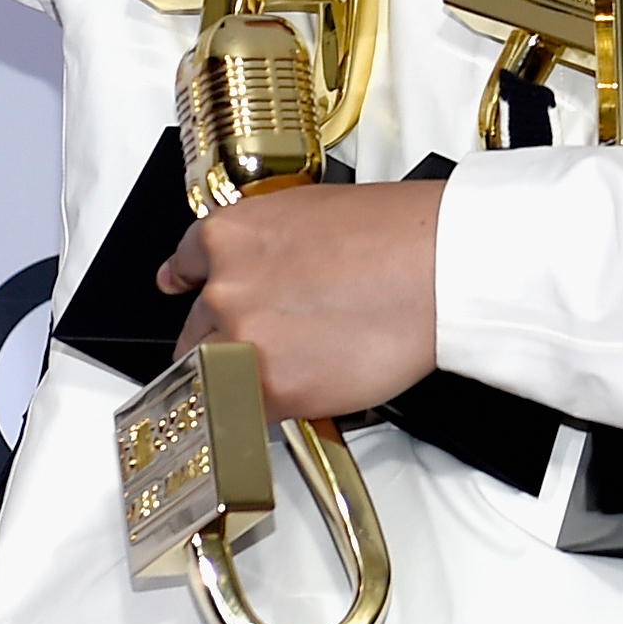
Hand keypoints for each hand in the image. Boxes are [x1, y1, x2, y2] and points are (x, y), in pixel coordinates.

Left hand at [159, 181, 444, 420]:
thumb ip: (268, 245)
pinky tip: (299, 390)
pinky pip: (246, 411)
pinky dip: (266, 407)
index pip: (184, 267)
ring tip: (290, 369)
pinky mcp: (270, 388)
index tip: (186, 290)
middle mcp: (223, 287)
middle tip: (262, 342)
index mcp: (228, 235)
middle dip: (220, 337)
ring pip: (214, 375)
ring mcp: (241, 341)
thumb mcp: (310, 213)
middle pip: (194, 328)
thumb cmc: (397, 233)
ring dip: (240, 376)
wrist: (438, 266)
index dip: (191, 284)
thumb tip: (267, 267)